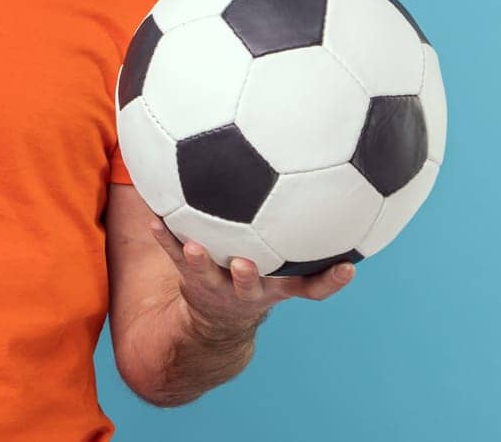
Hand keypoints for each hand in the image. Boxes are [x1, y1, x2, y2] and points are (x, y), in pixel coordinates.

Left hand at [148, 221, 353, 338]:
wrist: (218, 319)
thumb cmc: (261, 275)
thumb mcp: (288, 267)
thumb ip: (310, 239)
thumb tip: (339, 181)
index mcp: (279, 286)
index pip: (312, 288)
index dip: (330, 281)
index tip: (346, 267)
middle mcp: (250, 290)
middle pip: (251, 288)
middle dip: (249, 278)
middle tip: (245, 265)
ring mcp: (218, 285)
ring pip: (208, 277)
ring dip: (199, 262)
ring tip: (191, 247)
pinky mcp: (190, 276)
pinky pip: (174, 258)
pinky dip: (165, 239)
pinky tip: (155, 219)